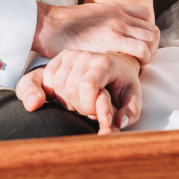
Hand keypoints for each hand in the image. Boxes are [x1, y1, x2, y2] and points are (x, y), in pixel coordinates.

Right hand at [16, 50, 141, 133]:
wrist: (115, 64)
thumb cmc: (122, 83)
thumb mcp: (132, 98)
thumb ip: (130, 113)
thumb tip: (118, 123)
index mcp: (105, 63)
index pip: (88, 86)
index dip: (89, 106)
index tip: (98, 113)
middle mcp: (86, 55)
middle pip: (70, 88)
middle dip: (79, 106)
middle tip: (90, 109)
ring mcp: (71, 54)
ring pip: (56, 85)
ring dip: (66, 101)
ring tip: (80, 102)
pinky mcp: (59, 57)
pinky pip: (45, 78)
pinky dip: (52, 92)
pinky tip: (67, 95)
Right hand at [32, 1, 158, 64]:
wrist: (49, 25)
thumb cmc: (64, 27)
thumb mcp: (89, 16)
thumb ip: (102, 21)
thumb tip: (105, 34)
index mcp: (115, 8)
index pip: (146, 15)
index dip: (146, 33)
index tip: (139, 47)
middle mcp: (119, 14)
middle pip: (152, 30)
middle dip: (151, 47)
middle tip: (140, 61)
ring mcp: (116, 24)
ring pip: (151, 39)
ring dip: (149, 54)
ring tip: (136, 66)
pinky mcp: (111, 38)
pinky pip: (140, 49)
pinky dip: (142, 59)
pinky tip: (131, 68)